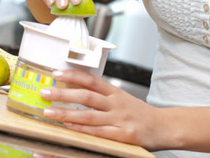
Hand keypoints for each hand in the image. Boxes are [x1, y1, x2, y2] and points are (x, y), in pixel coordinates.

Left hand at [39, 70, 165, 149]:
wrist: (165, 127)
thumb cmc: (140, 114)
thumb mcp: (122, 99)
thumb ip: (102, 96)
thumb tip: (76, 90)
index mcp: (115, 92)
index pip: (91, 80)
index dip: (72, 75)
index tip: (55, 73)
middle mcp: (116, 103)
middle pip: (86, 95)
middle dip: (62, 93)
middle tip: (44, 92)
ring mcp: (119, 119)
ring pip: (88, 115)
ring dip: (66, 112)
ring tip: (48, 112)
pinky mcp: (123, 135)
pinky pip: (99, 132)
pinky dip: (82, 129)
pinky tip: (69, 127)